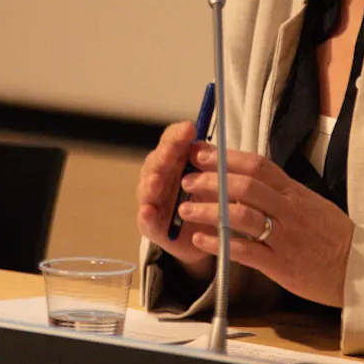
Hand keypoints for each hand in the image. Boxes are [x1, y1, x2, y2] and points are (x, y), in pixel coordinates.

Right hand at [134, 120, 216, 280]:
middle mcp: (160, 177)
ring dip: (150, 184)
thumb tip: (202, 147)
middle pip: (156, 162)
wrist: (210, 235)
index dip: (178, 134)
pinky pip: (147, 221)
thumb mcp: (216, 179)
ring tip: (156, 181)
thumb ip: (210, 162)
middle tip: (171, 153)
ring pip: (147, 189)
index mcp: (175, 160)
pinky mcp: (153, 226)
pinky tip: (148, 211)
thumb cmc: (211, 199)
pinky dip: (147, 216)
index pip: (172, 141)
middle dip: (163, 156)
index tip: (190, 128)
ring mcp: (154, 201)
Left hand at [176, 144, 354, 307]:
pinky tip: (199, 239)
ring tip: (185, 209)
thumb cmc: (332, 235)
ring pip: (241, 216)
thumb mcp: (309, 203)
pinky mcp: (280, 264)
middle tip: (186, 181)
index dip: (225, 157)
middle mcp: (288, 209)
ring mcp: (284, 237)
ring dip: (209, 210)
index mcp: (294, 192)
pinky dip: (219, 244)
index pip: (257, 165)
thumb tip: (245, 178)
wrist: (360, 269)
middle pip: (245, 186)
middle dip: (211, 180)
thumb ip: (280, 191)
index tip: (200, 152)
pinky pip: (245, 251)